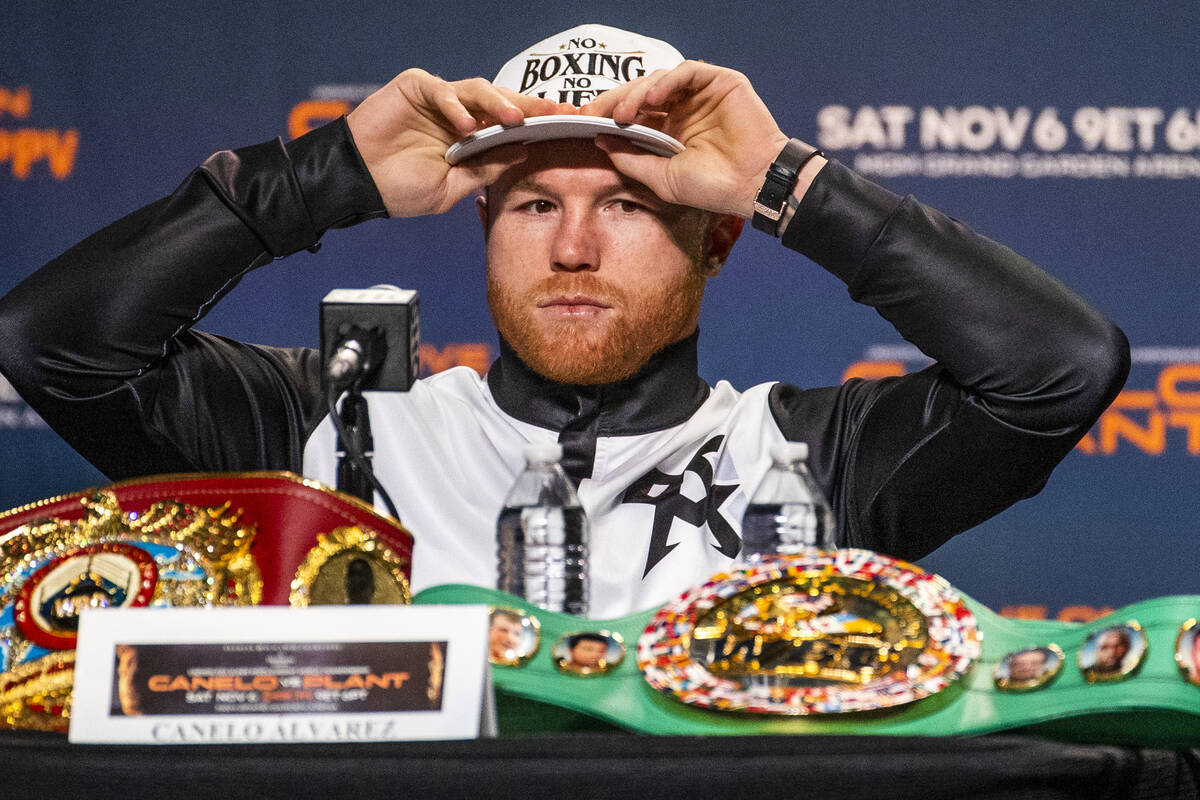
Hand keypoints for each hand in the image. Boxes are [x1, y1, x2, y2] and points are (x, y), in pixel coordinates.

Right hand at [346, 69, 558, 216]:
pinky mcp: (415, 87)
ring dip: (498, 103)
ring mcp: (438, 99)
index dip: (538, 123)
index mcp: (472, 138)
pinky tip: (466, 124)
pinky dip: (455, 105)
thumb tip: (525, 152)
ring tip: (514, 120)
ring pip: (477, 91)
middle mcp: (459, 114)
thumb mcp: (453, 186)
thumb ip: (487, 168)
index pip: (511, 125)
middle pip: (501, 103)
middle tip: (555, 113)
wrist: (359, 184)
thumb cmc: (401, 189)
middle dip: (529, 107)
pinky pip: (441, 89)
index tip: (568, 125)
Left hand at [580, 61, 791, 217]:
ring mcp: (701, 95)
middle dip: (615, 100)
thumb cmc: (712, 187)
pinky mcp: (721, 82)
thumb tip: (599, 139)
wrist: (751, 185)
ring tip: (623, 112)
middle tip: (594, 112)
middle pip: (641, 93)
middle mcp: (683, 109)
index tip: (583, 120)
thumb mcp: (660, 177)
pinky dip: (667, 81)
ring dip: (637, 92)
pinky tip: (652, 97)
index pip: (633, 113)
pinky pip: (688, 72)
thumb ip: (630, 158)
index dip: (608, 114)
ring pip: (660, 80)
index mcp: (669, 130)